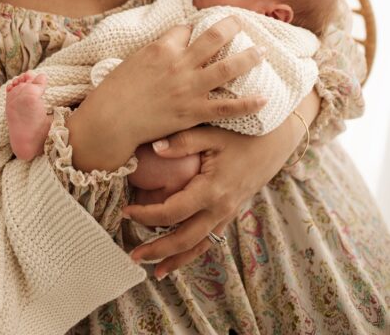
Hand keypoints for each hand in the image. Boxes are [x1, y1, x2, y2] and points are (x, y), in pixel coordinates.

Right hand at [67, 17, 266, 171]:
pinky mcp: (192, 113)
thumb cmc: (116, 90)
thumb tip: (176, 40)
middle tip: (243, 23)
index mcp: (162, 47)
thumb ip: (158, 50)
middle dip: (232, 27)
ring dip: (248, 58)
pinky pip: (226, 108)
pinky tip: (264, 98)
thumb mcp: (134, 60)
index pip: (187, 29)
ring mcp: (188, 88)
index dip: (195, 28)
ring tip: (262, 51)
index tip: (203, 28)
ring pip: (227, 68)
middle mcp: (179, 64)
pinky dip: (247, 103)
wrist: (110, 121)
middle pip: (214, 38)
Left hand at [122, 106, 309, 279]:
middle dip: (157, 250)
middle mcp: (220, 208)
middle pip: (184, 239)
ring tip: (153, 271)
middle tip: (132, 254)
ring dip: (175, 259)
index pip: (173, 211)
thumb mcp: (212, 132)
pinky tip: (177, 260)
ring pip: (198, 246)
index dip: (147, 215)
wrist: (275, 142)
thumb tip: (154, 148)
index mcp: (212, 189)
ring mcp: (227, 214)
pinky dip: (192, 253)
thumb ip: (183, 141)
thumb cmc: (241, 133)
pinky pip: (209, 240)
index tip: (127, 211)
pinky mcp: (230, 214)